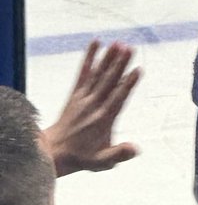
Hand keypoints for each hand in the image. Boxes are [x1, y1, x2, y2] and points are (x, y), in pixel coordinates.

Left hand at [41, 41, 140, 176]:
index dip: (128, 83)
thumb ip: (119, 154)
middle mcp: (93, 105)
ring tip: (118, 43)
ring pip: (98, 74)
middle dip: (120, 64)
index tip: (137, 70)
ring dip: (108, 58)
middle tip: (130, 48)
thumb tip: (136, 149)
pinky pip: (83, 73)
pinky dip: (89, 58)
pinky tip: (96, 43)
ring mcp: (83, 98)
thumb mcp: (102, 162)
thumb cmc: (82, 157)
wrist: (54, 151)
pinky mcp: (75, 94)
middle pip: (109, 81)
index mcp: (103, 119)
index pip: (118, 98)